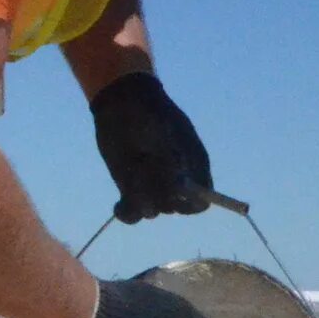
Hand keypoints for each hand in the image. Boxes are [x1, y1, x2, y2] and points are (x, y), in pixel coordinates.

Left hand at [89, 72, 214, 222]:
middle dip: (158, 193)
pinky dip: (126, 213)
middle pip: (173, 207)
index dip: (187, 201)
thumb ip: (172, 161)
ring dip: (139, 195)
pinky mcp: (131, 189)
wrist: (123, 104)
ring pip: (151, 210)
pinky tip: (119, 205)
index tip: (172, 187)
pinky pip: (132, 213)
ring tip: (132, 166)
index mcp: (193, 168)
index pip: (199, 202)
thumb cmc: (150, 113)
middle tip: (146, 164)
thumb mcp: (164, 132)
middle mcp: (175, 182)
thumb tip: (177, 187)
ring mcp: (152, 187)